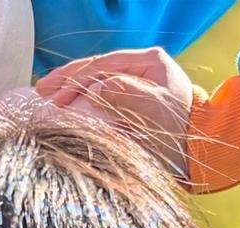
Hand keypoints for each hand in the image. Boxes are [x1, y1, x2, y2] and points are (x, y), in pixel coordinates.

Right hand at [35, 48, 193, 175]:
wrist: (198, 153)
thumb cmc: (180, 133)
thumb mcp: (154, 111)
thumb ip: (125, 95)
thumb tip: (95, 89)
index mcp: (149, 62)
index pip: (103, 64)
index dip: (74, 77)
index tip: (52, 92)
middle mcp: (142, 69)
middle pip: (97, 70)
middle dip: (68, 80)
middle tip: (41, 91)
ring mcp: (137, 86)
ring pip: (98, 82)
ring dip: (73, 91)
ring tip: (49, 99)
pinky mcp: (133, 104)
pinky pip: (103, 98)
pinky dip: (84, 102)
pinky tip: (68, 107)